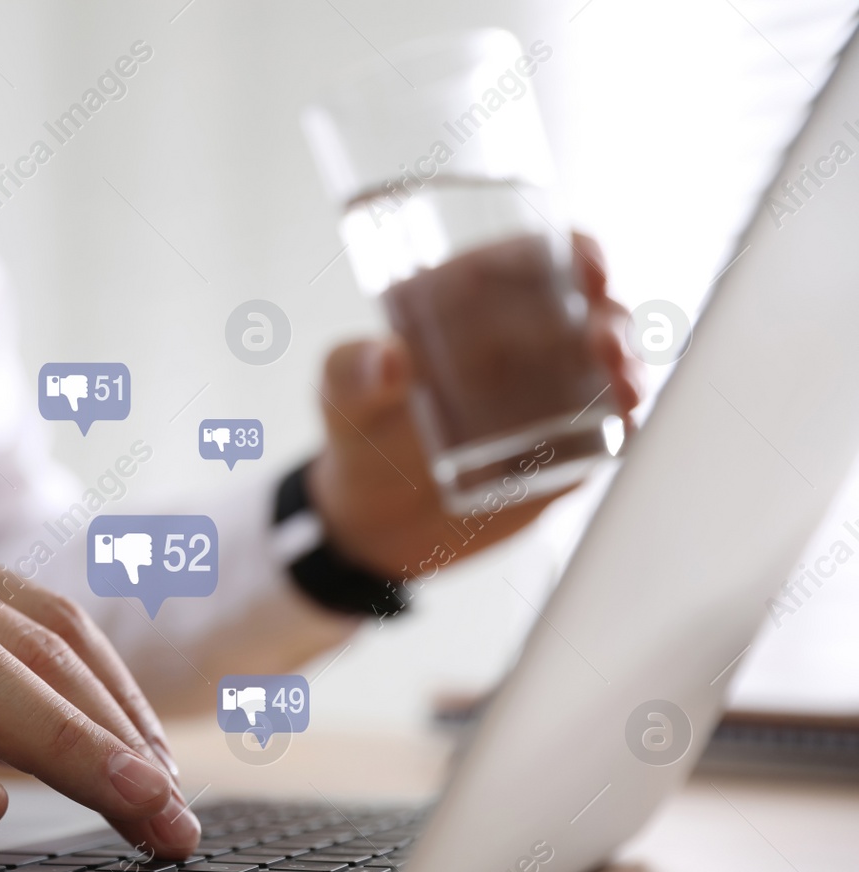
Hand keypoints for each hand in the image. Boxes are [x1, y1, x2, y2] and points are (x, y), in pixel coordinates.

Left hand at [307, 233, 642, 579]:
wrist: (377, 520)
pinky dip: (626, 422)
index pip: (535, 257)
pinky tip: (625, 426)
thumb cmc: (359, 433)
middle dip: (612, 317)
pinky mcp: (566, 443)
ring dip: (628, 367)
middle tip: (605, 344)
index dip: (574, 252)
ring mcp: (550, 388)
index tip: (590, 267)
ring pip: (611, 363)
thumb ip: (353, 374)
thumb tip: (387, 358)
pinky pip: (610, 426)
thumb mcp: (341, 397)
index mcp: (471, 300)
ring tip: (622, 388)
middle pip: (588, 307)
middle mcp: (521, 336)